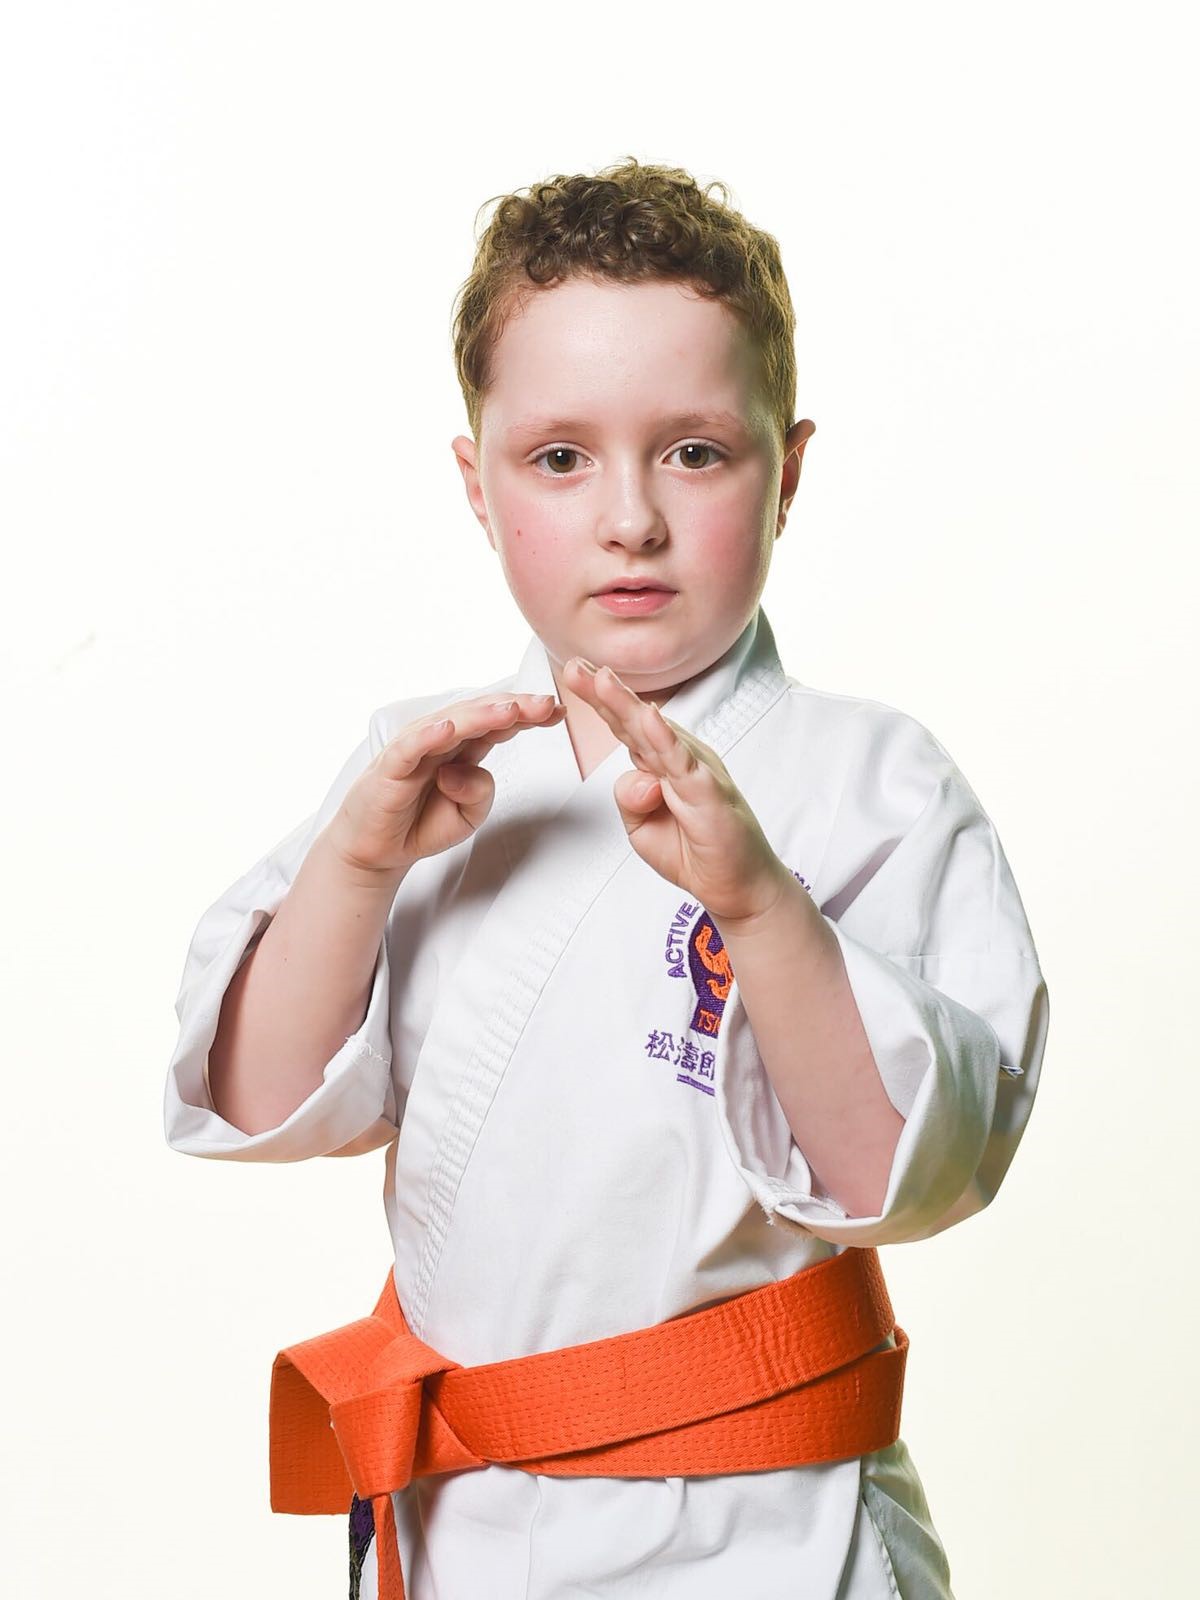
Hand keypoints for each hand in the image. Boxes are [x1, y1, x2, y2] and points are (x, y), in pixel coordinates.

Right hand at [326, 692, 565, 875]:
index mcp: (464, 748)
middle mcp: (441, 740)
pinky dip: (429, 735)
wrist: (379, 851)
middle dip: (516, 708)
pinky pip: (411, 748)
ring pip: (451, 724)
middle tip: (546, 703)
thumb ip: (480, 793)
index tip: (559, 712)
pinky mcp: (391, 768)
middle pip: (481, 716)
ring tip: (511, 710)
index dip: (528, 715)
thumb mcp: (468, 816)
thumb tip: (464, 772)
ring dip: (482, 714)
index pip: (499, 724)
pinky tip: (450, 727)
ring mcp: (415, 750)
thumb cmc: (422, 824)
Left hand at [563, 658, 791, 925]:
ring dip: (627, 704)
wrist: (737, 885)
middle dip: (604, 691)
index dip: (599, 700)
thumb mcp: (641, 829)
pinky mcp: (709, 792)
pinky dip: (664, 738)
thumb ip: (629, 800)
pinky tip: (648, 715)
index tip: (573, 673)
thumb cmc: (694, 851)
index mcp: (660, 763)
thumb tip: (636, 778)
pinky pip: (682, 762)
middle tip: (574, 665)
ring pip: (655, 732)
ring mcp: (696, 771)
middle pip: (635, 720)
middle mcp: (679, 758)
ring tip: (602, 678)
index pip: (624, 726)